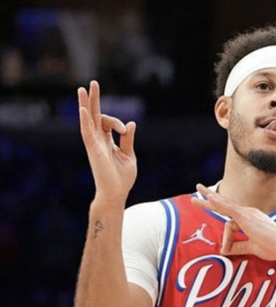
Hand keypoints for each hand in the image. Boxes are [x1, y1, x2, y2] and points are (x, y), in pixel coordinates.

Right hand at [78, 81, 136, 204]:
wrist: (116, 194)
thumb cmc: (122, 178)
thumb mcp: (129, 156)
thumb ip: (128, 140)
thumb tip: (131, 124)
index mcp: (107, 142)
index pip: (108, 123)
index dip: (119, 124)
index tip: (126, 131)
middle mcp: (98, 141)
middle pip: (94, 116)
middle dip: (93, 100)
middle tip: (92, 83)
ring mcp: (94, 144)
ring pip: (88, 120)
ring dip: (86, 104)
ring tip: (83, 89)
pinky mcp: (93, 150)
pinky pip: (87, 133)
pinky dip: (85, 121)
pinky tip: (82, 109)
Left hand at [190, 184, 275, 260]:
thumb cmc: (275, 248)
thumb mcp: (252, 248)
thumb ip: (238, 247)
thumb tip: (223, 250)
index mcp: (251, 218)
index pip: (231, 215)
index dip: (222, 218)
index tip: (215, 222)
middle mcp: (249, 212)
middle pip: (225, 203)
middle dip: (210, 197)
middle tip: (197, 188)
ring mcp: (248, 213)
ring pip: (224, 209)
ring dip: (208, 204)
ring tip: (193, 200)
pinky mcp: (246, 218)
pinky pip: (229, 208)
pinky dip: (218, 202)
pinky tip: (209, 197)